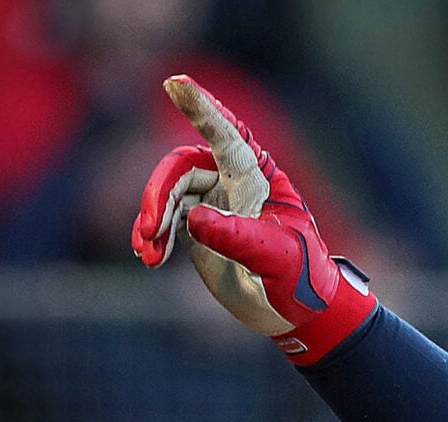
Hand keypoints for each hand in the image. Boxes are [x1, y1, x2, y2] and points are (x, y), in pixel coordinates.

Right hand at [130, 76, 375, 363]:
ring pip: (168, 193)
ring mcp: (215, 203)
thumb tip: (193, 219)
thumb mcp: (274, 261)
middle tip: (149, 231)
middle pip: (181, 168)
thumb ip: (237, 238)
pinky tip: (149, 258)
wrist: (299, 314)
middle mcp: (234, 183)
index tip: (175, 82)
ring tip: (147, 255)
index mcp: (258, 180)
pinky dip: (153, 236)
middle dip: (158, 195)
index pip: (227, 136)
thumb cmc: (300, 282)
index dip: (202, 108)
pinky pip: (165, 218)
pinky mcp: (200, 226)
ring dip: (151, 221)